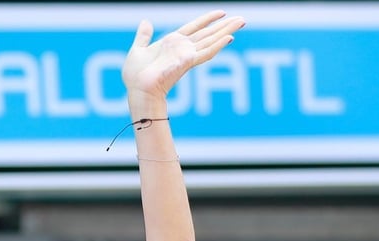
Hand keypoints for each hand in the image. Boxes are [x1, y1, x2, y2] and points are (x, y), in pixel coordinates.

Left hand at [122, 11, 244, 102]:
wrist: (138, 89)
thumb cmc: (136, 76)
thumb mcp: (138, 49)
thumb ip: (144, 36)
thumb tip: (146, 21)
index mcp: (172, 43)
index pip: (194, 27)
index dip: (207, 19)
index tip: (221, 12)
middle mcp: (182, 48)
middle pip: (208, 33)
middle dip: (224, 26)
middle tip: (242, 19)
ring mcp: (186, 55)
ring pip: (211, 40)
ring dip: (226, 31)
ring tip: (241, 22)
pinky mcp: (187, 62)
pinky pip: (205, 53)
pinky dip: (217, 45)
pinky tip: (229, 38)